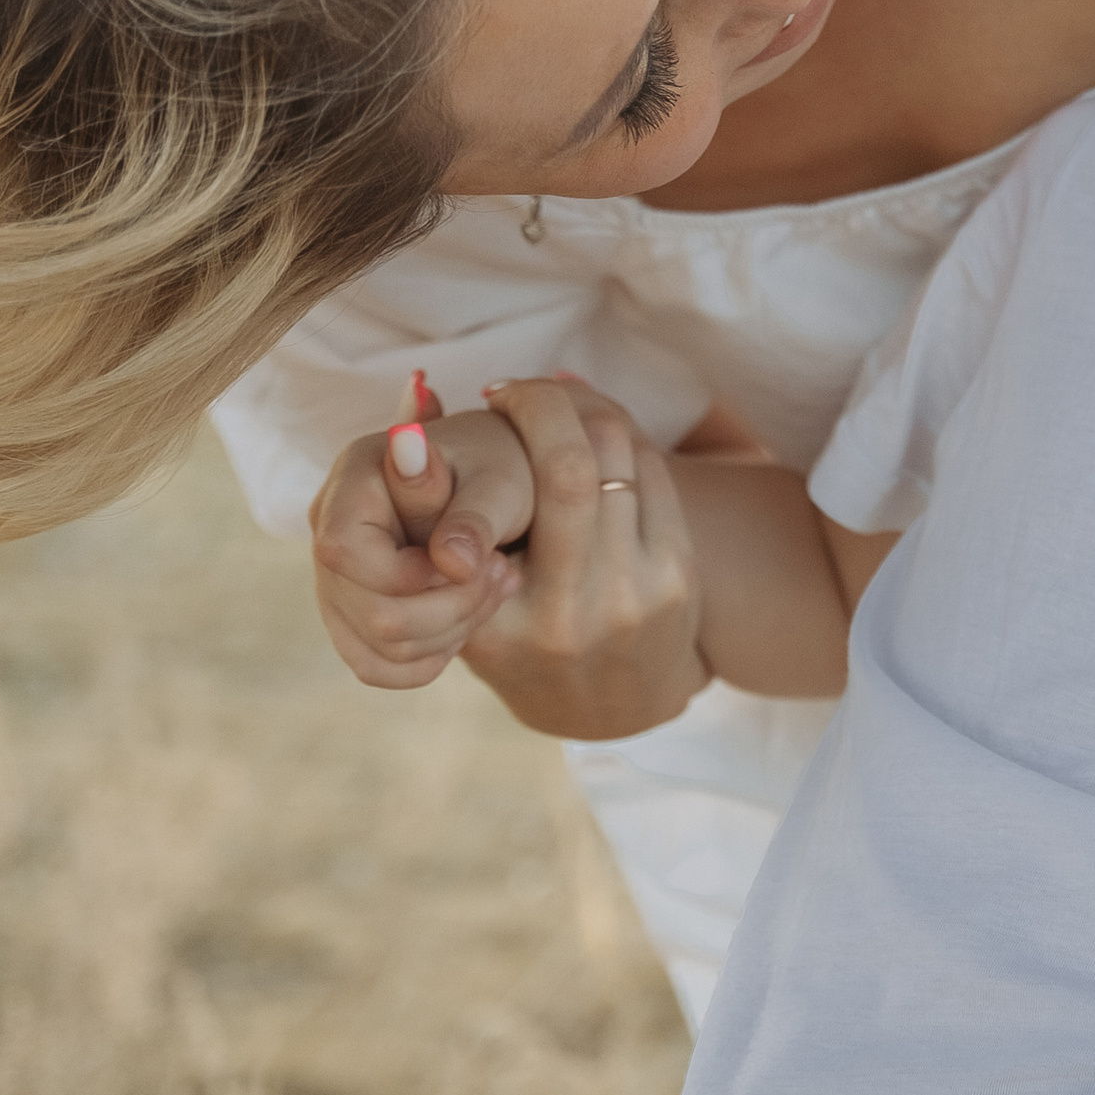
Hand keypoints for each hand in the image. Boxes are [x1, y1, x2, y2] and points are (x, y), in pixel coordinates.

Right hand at [310, 387, 533, 690]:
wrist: (491, 481)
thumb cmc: (496, 469)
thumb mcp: (497, 481)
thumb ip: (470, 515)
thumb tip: (449, 561)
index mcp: (354, 478)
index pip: (345, 552)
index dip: (413, 575)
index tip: (472, 561)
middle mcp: (328, 528)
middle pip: (373, 614)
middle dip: (454, 606)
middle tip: (501, 571)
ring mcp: (332, 578)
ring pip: (379, 649)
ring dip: (453, 630)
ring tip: (494, 584)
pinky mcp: (349, 617)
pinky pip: (379, 668)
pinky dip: (433, 654)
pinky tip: (467, 614)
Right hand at [454, 376, 710, 741]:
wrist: (610, 706)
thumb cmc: (519, 640)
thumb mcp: (465, 603)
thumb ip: (432, 515)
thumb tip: (415, 408)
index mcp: (498, 623)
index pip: (491, 508)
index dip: (490, 443)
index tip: (489, 400)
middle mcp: (568, 614)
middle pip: (566, 467)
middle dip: (541, 405)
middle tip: (520, 388)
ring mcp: (632, 597)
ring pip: (617, 457)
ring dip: (585, 410)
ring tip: (556, 401)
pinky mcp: (679, 579)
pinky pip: (651, 474)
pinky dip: (622, 436)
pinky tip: (595, 426)